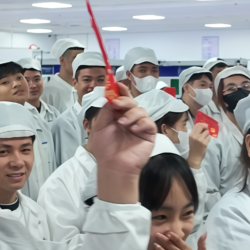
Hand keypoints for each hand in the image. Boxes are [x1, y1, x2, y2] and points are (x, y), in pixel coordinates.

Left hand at [93, 82, 156, 203]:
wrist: (114, 165)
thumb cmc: (105, 148)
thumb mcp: (100, 126)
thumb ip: (106, 110)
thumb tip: (111, 96)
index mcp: (117, 116)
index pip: (121, 99)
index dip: (120, 90)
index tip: (117, 84)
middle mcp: (129, 119)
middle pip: (132, 101)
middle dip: (125, 100)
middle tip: (118, 104)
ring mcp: (140, 126)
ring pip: (141, 110)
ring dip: (131, 114)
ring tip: (122, 124)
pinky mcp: (148, 134)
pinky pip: (149, 122)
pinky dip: (141, 123)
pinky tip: (133, 129)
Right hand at [187, 123, 210, 169]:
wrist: (194, 157)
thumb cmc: (194, 148)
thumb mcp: (192, 139)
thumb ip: (196, 133)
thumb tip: (203, 126)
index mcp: (191, 134)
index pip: (197, 125)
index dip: (202, 124)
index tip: (204, 126)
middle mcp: (195, 136)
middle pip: (202, 126)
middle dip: (206, 127)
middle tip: (207, 130)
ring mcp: (200, 139)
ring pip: (207, 132)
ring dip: (207, 135)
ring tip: (205, 138)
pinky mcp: (204, 143)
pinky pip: (209, 137)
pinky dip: (208, 139)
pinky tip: (206, 142)